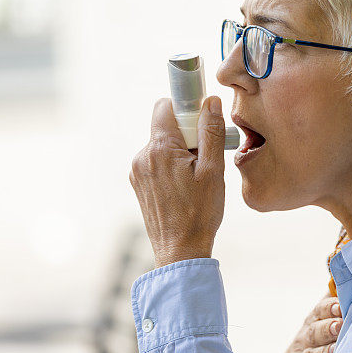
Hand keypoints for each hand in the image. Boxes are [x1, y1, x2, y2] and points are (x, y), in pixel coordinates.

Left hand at [129, 96, 225, 267]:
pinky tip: (186, 186)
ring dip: (181, 152)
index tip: (202, 122)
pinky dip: (172, 166)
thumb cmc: (199, 213)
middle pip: (166, 127)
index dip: (186, 108)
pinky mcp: (139, 184)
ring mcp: (137, 172)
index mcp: (159, 149)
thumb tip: (210, 102)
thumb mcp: (213, 170)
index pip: (165, 106)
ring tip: (197, 177)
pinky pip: (157, 162)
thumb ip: (211, 132)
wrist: (180, 250)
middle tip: (206, 157)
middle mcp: (142, 157)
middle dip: (188, 135)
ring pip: (162, 146)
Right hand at [274, 292, 342, 352]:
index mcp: (312, 323)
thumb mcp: (319, 323)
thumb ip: (332, 304)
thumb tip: (346, 281)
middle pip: (314, 332)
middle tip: (340, 324)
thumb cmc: (314, 343)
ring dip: (324, 352)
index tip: (340, 305)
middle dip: (327, 328)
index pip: (319, 311)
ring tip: (337, 350)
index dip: (329, 307)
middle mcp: (303, 339)